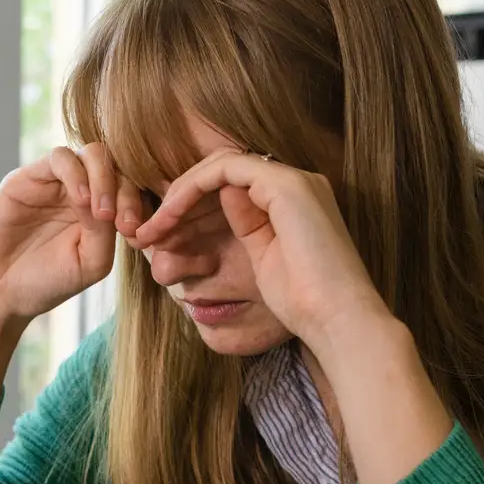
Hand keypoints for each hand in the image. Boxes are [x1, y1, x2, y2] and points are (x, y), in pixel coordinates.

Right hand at [0, 143, 144, 324]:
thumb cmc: (45, 282)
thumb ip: (107, 229)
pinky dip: (77, 174)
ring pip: (92, 154)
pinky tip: (81, 201)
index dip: (138, 204)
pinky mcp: (29, 177)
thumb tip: (109, 199)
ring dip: (104, 178)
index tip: (133, 232)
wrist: (0, 293)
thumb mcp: (91, 262)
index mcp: (101, 211)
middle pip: (117, 165)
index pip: (130, 188)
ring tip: (100, 211)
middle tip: (121, 221)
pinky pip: (61, 158)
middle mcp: (81, 190)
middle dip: (125, 190)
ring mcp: (56, 182)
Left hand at [134, 150, 388, 354]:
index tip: (162, 237)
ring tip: (151, 228)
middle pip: (224, 171)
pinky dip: (189, 189)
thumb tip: (224, 200)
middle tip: (147, 231)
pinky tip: (169, 217)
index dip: (192, 206)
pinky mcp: (285, 185)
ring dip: (178, 195)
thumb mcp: (266, 259)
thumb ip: (248, 228)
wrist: (337, 318)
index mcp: (297, 200)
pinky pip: (223, 169)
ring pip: (220, 165)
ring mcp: (294, 180)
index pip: (234, 185)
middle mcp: (298, 182)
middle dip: (179, 199)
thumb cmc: (304, 304)